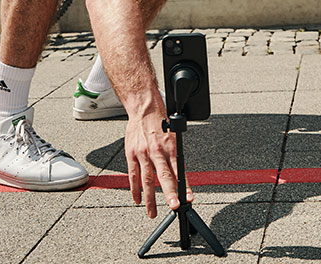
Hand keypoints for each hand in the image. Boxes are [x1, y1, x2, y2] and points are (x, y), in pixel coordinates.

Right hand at [124, 103, 193, 217]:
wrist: (144, 108)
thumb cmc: (160, 121)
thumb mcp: (173, 136)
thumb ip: (175, 155)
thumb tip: (180, 174)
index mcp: (170, 146)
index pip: (179, 170)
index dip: (184, 185)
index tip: (188, 198)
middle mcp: (157, 151)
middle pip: (164, 176)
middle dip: (169, 193)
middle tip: (174, 206)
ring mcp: (143, 154)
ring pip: (147, 180)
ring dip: (150, 198)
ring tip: (152, 212)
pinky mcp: (131, 154)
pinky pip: (133, 175)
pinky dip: (135, 189)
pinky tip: (137, 200)